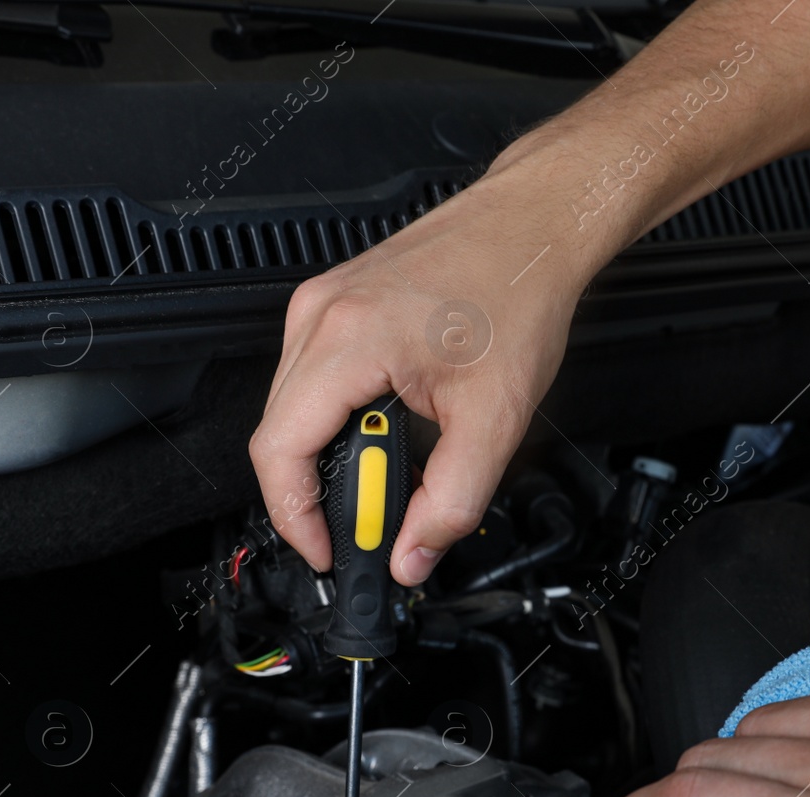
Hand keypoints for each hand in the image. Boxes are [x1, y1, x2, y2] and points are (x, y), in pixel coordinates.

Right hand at [250, 166, 601, 583]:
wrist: (531, 228)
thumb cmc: (517, 295)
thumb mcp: (495, 421)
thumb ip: (451, 502)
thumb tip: (412, 555)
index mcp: (348, 339)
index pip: (278, 452)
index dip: (295, 517)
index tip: (328, 550)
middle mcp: (320, 315)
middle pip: (278, 434)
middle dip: (318, 492)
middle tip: (372, 520)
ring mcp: (321, 302)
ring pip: (292, 407)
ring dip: (331, 453)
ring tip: (390, 470)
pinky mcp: (334, 301)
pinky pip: (311, 377)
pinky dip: (340, 417)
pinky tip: (388, 426)